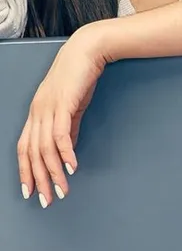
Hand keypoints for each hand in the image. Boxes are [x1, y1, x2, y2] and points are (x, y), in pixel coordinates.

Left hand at [17, 27, 108, 207]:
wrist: (88, 50)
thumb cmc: (80, 75)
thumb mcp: (72, 105)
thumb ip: (68, 126)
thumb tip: (66, 148)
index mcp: (36, 113)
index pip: (24, 149)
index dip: (25, 172)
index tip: (31, 192)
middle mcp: (37, 112)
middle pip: (32, 153)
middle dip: (38, 179)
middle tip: (47, 200)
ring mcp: (48, 108)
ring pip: (45, 148)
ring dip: (53, 172)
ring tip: (62, 189)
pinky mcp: (63, 104)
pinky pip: (61, 134)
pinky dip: (65, 152)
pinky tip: (71, 167)